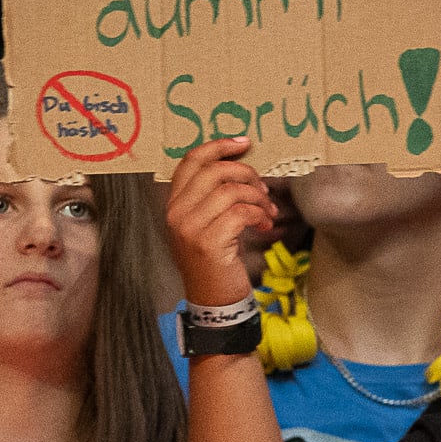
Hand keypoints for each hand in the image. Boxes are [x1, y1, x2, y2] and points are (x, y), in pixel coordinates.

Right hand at [163, 138, 274, 309]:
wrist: (213, 298)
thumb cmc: (217, 259)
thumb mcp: (208, 223)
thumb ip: (214, 197)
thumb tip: (241, 168)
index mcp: (174, 203)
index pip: (190, 161)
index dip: (218, 146)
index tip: (244, 143)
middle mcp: (176, 213)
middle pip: (214, 171)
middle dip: (247, 174)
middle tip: (263, 190)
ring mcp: (190, 228)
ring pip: (231, 190)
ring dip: (258, 198)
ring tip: (266, 212)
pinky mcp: (208, 243)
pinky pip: (240, 213)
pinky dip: (259, 215)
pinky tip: (263, 225)